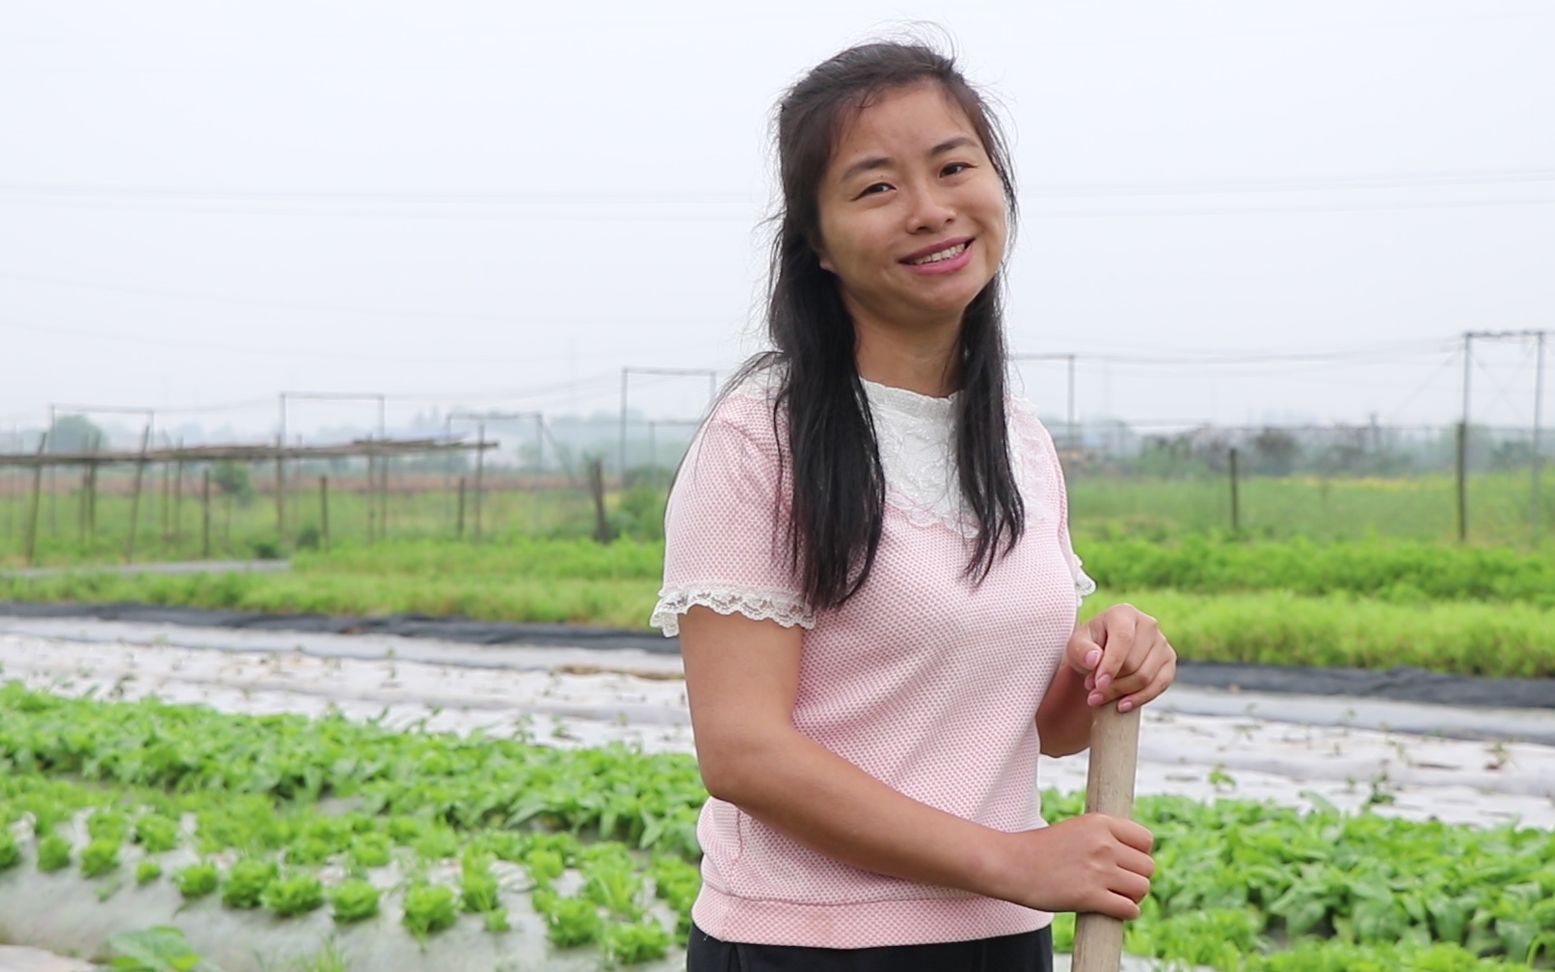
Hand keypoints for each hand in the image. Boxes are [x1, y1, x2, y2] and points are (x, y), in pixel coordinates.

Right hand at [990, 814, 1154, 918]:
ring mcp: (1098, 871)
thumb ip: (1104, 836)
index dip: (1140, 853)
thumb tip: (1134, 854)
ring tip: (1117, 896)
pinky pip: (1128, 909)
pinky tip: (1114, 909)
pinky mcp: (1090, 896)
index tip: (1127, 861)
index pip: (1145, 839)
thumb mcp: (1076, 829)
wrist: (1011, 864)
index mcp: (1100, 823)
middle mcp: (1103, 844)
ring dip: (1134, 896)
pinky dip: (1126, 912)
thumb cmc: (1040, 848)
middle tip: (1120, 882)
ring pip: (1142, 888)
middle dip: (1137, 877)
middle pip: (1148, 866)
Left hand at [1066, 604, 1176, 713]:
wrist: (1102, 655)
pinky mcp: (1169, 661)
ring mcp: (1162, 643)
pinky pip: (1160, 685)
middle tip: (1092, 692)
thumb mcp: (1076, 646)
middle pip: (1133, 663)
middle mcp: (1148, 624)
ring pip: (1146, 677)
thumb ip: (1081, 650)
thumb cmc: (1089, 647)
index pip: (1123, 639)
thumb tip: (1094, 659)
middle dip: (1112, 683)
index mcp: (1124, 613)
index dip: (1110, 665)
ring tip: (1101, 697)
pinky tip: (1122, 705)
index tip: (1096, 684)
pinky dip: (1140, 698)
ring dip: (1122, 693)